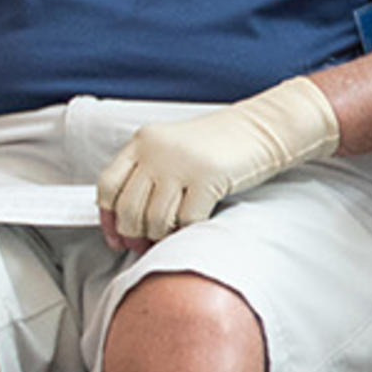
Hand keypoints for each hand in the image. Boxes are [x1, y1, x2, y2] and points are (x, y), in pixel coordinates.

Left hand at [97, 76, 341, 249]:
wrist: (263, 128)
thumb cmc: (222, 143)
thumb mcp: (173, 148)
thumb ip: (148, 172)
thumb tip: (126, 219)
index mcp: (143, 141)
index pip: (108, 186)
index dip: (108, 217)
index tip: (115, 236)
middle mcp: (156, 151)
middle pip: (129, 209)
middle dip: (134, 234)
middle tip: (143, 244)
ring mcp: (181, 164)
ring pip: (155, 220)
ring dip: (161, 236)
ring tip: (170, 234)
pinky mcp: (206, 178)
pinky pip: (186, 221)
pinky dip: (187, 230)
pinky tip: (193, 223)